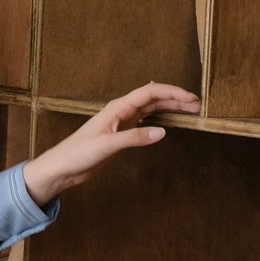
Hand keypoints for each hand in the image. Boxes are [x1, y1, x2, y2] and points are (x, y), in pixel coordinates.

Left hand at [22, 81, 199, 206]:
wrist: (62, 168)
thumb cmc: (78, 153)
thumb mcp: (107, 145)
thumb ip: (135, 138)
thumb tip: (162, 132)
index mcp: (117, 108)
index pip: (150, 93)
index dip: (172, 93)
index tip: (191, 99)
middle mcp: (121, 111)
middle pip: (153, 99)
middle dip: (176, 99)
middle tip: (197, 105)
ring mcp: (122, 123)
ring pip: (151, 110)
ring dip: (170, 109)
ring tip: (190, 111)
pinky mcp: (121, 136)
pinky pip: (145, 123)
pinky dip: (159, 121)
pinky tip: (169, 123)